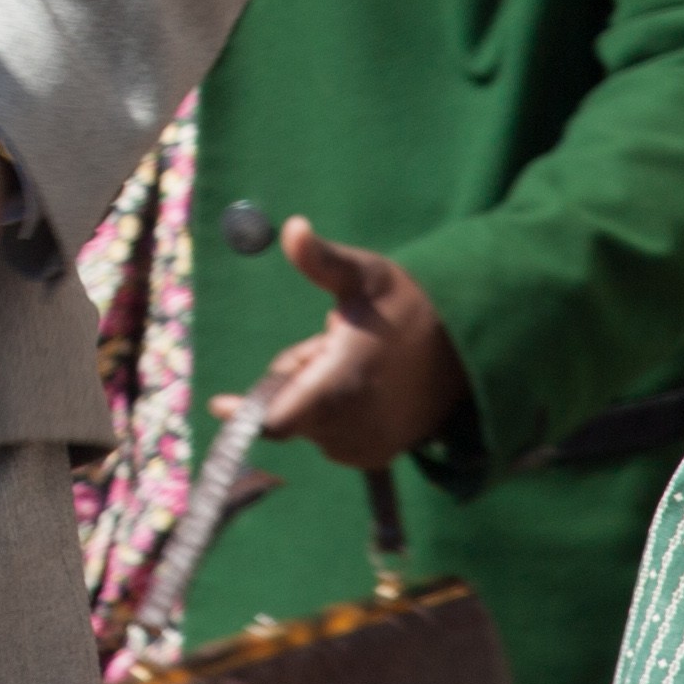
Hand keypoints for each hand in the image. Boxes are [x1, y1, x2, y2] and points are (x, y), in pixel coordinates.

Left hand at [238, 222, 464, 469]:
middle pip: (288, 411)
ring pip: (308, 424)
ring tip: (348, 361)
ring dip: (313, 396)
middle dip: (293, 378)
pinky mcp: (376, 456)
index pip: (280, 418)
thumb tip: (292, 227)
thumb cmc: (407, 305)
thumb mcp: (365, 274)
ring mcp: (366, 446)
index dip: (247, 413)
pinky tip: (359, 387)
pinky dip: (331, 414)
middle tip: (324, 341)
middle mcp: (354, 424)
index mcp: (345, 381)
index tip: (218, 402)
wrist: (466, 350)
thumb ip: (322, 260)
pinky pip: (329, 438)